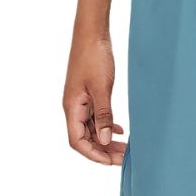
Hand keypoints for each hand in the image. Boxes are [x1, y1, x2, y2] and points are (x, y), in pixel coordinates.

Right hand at [63, 35, 125, 164]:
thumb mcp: (102, 88)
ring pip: (92, 129)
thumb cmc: (94, 57)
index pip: (77, 141)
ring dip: (106, 141)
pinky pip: (95, 118)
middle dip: (103, 151)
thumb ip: (104, 115)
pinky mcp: (88, 95)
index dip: (93, 155)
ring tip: (124, 149)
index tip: (111, 162)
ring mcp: (80, 102)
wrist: (92, 33)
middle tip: (123, 159)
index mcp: (71, 107)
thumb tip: (104, 140)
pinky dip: (106, 127)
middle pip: (85, 138)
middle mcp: (73, 107)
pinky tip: (119, 131)